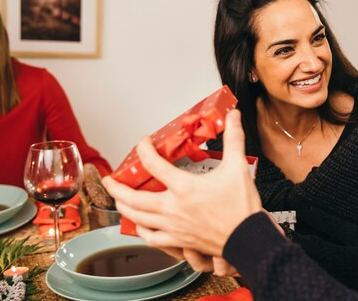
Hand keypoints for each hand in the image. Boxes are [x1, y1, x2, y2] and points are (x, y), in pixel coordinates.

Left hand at [102, 109, 261, 256]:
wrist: (248, 238)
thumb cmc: (241, 207)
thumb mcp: (237, 167)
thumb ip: (234, 139)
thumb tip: (233, 116)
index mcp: (184, 187)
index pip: (153, 164)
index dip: (143, 149)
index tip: (143, 143)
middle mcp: (173, 208)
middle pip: (133, 197)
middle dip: (116, 187)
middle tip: (109, 179)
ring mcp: (173, 226)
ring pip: (138, 218)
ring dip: (124, 208)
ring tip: (118, 200)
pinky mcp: (179, 241)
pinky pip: (152, 238)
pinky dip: (142, 231)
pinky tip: (141, 227)